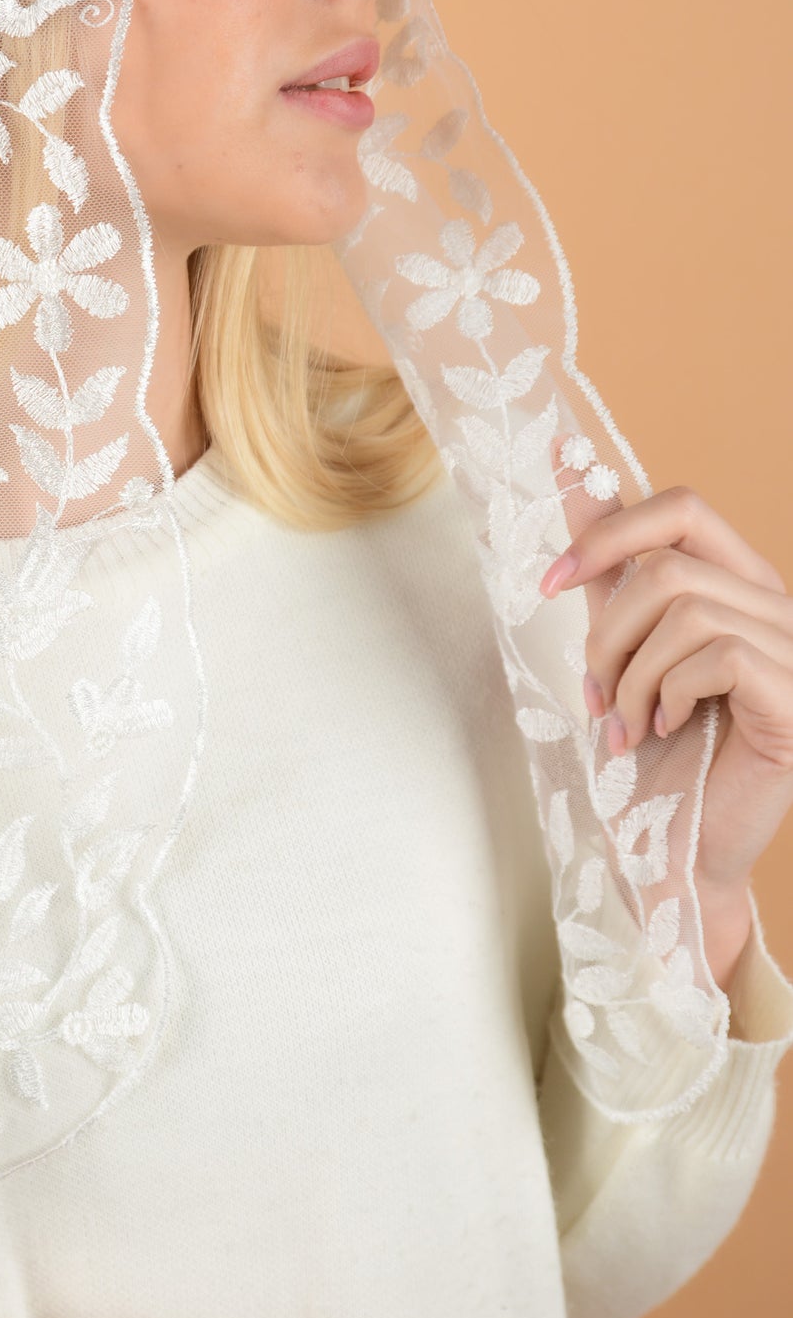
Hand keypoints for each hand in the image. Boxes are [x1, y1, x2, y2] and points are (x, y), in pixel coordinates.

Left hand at [539, 475, 792, 910]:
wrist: (676, 849)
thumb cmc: (653, 756)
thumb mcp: (621, 646)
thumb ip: (608, 569)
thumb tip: (570, 468)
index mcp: (738, 585)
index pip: (682, 508)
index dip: (607, 530)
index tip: (547, 580)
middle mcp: (776, 607)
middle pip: (667, 565)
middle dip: (607, 633)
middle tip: (594, 693)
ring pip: (685, 610)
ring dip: (631, 675)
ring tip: (625, 725)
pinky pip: (717, 655)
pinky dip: (668, 694)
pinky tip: (664, 731)